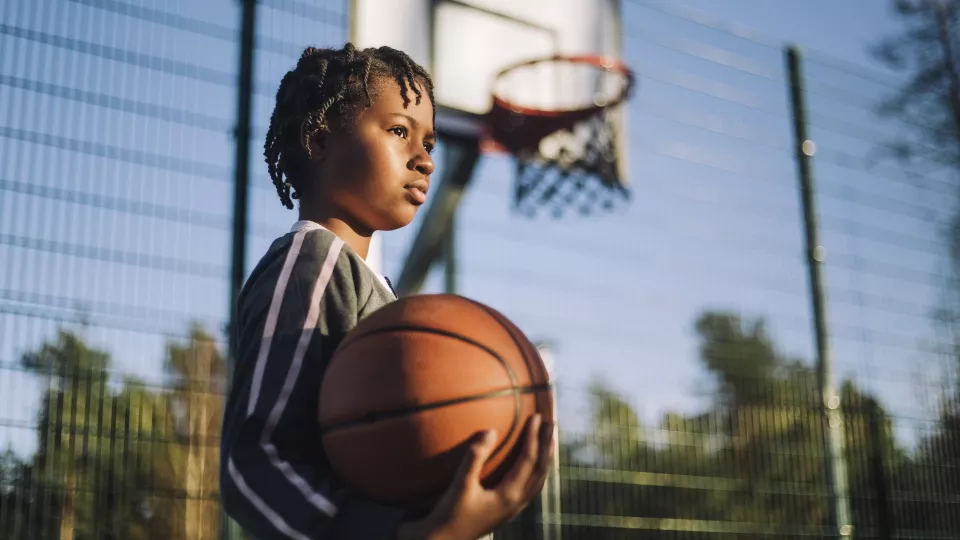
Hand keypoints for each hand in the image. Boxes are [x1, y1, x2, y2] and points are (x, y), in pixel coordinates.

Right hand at [396, 414, 554, 539]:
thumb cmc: (448, 515)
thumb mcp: (460, 485)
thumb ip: (474, 458)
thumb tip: (490, 431)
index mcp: (509, 496)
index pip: (528, 460)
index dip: (533, 437)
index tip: (536, 416)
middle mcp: (516, 502)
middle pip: (540, 470)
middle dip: (546, 446)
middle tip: (552, 423)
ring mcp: (512, 508)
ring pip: (536, 480)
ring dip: (543, 459)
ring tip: (546, 441)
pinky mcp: (504, 510)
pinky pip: (528, 487)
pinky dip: (533, 471)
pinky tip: (526, 465)